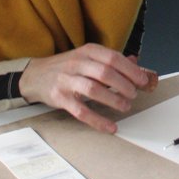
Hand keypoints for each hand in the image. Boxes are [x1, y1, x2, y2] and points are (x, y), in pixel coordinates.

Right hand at [19, 44, 157, 132]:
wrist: (35, 75)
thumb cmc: (67, 67)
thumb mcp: (88, 57)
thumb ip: (110, 60)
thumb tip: (136, 63)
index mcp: (88, 52)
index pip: (113, 58)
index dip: (131, 70)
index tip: (143, 80)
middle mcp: (77, 63)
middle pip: (105, 73)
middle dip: (124, 85)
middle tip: (134, 95)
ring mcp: (67, 80)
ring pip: (94, 90)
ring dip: (114, 100)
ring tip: (125, 106)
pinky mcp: (60, 98)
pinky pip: (81, 111)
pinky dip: (98, 120)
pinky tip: (110, 126)